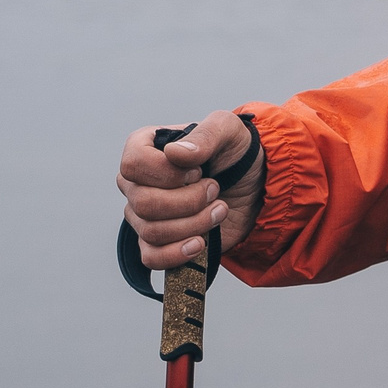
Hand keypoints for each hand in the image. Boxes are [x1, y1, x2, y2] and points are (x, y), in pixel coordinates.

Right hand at [117, 109, 263, 268]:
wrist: (254, 183)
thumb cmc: (235, 151)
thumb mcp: (229, 130)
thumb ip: (206, 134)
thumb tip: (175, 153)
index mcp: (144, 148)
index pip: (133, 165)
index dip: (168, 173)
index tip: (198, 171)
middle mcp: (136, 182)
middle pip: (143, 203)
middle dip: (189, 201)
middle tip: (215, 190)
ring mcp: (143, 214)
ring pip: (152, 231)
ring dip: (195, 223)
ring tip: (220, 209)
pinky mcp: (158, 241)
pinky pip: (151, 257)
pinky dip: (177, 253)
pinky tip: (200, 243)